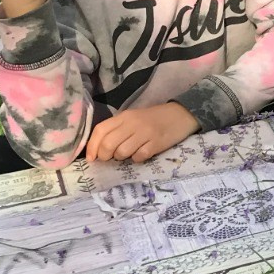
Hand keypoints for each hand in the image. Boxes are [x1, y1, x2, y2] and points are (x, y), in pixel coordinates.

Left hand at [85, 103, 199, 162]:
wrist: (181, 114)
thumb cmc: (153, 118)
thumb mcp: (133, 118)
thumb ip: (117, 130)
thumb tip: (99, 150)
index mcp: (124, 116)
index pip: (100, 130)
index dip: (92, 147)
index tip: (92, 159)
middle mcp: (133, 123)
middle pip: (108, 144)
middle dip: (105, 156)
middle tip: (110, 159)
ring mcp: (145, 133)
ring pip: (122, 152)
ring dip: (122, 158)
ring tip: (129, 154)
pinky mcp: (157, 143)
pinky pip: (139, 156)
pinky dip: (137, 158)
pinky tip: (142, 153)